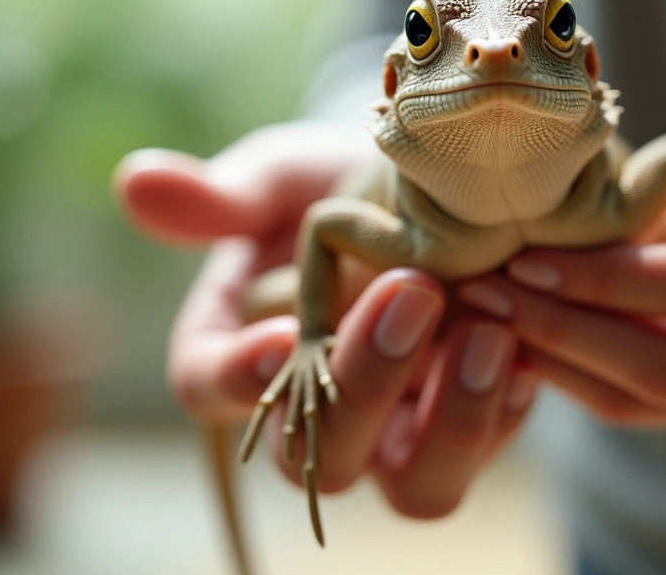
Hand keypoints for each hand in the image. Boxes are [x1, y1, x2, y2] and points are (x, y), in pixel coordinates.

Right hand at [114, 121, 538, 517]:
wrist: (434, 192)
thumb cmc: (340, 186)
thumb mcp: (287, 179)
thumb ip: (227, 196)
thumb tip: (137, 179)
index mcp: (243, 350)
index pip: (212, 389)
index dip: (239, 376)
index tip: (279, 335)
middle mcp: (319, 412)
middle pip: (319, 454)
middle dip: (365, 384)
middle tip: (413, 291)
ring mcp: (398, 429)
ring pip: (416, 486)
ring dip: (454, 419)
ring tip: (491, 330)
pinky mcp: (470, 424)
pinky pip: (488, 449)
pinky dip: (508, 404)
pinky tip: (528, 345)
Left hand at [458, 90, 665, 443]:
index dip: (614, 292)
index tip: (528, 253)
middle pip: (664, 377)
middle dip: (564, 331)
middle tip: (478, 282)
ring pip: (648, 395)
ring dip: (559, 351)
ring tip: (482, 300)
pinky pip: (655, 389)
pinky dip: (588, 359)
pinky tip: (531, 321)